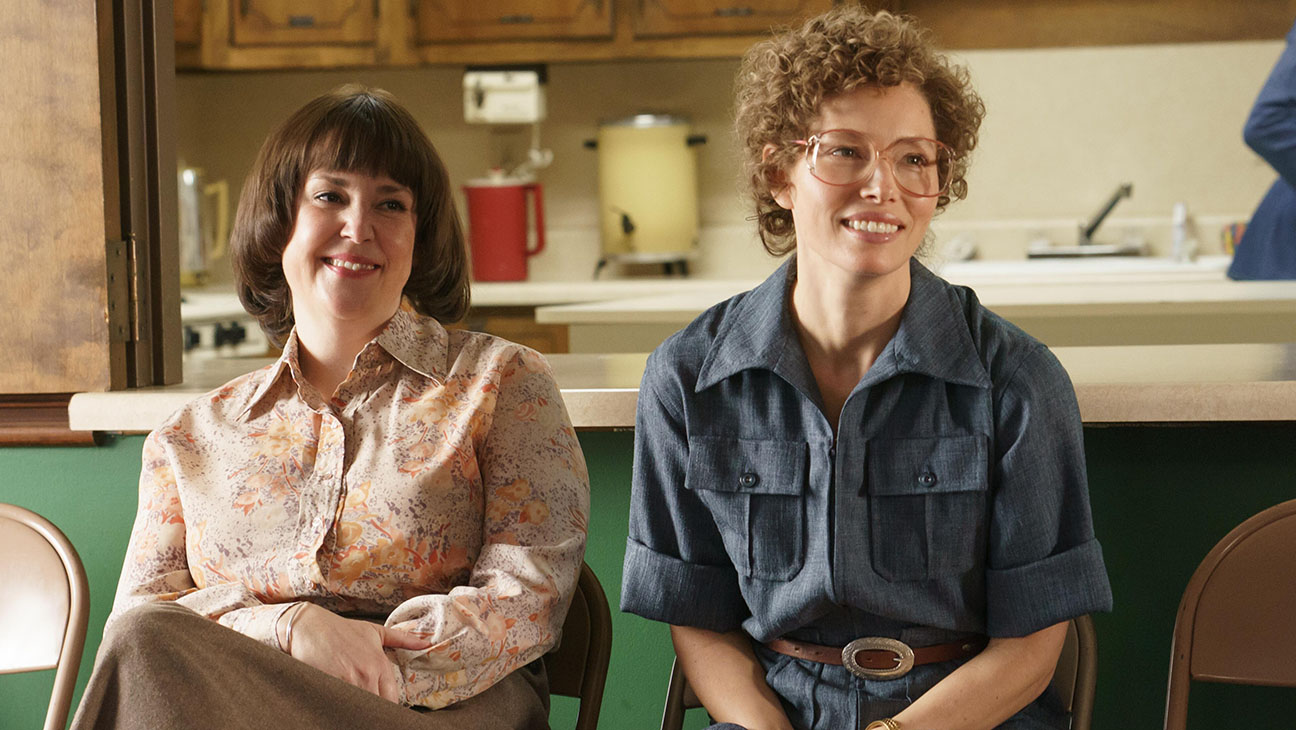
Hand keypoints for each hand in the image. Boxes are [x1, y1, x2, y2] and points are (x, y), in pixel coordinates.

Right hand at [280, 603, 432, 701]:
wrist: (308, 627)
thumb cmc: (342, 629)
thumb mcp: (375, 631)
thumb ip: (403, 639)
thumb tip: (426, 643)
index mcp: (380, 663)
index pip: (393, 699)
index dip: (390, 708)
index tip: (386, 710)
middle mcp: (366, 674)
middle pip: (379, 707)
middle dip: (376, 712)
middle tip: (372, 712)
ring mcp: (347, 682)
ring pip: (361, 708)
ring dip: (360, 711)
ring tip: (358, 710)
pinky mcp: (329, 687)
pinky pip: (341, 706)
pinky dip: (343, 708)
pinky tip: (343, 706)